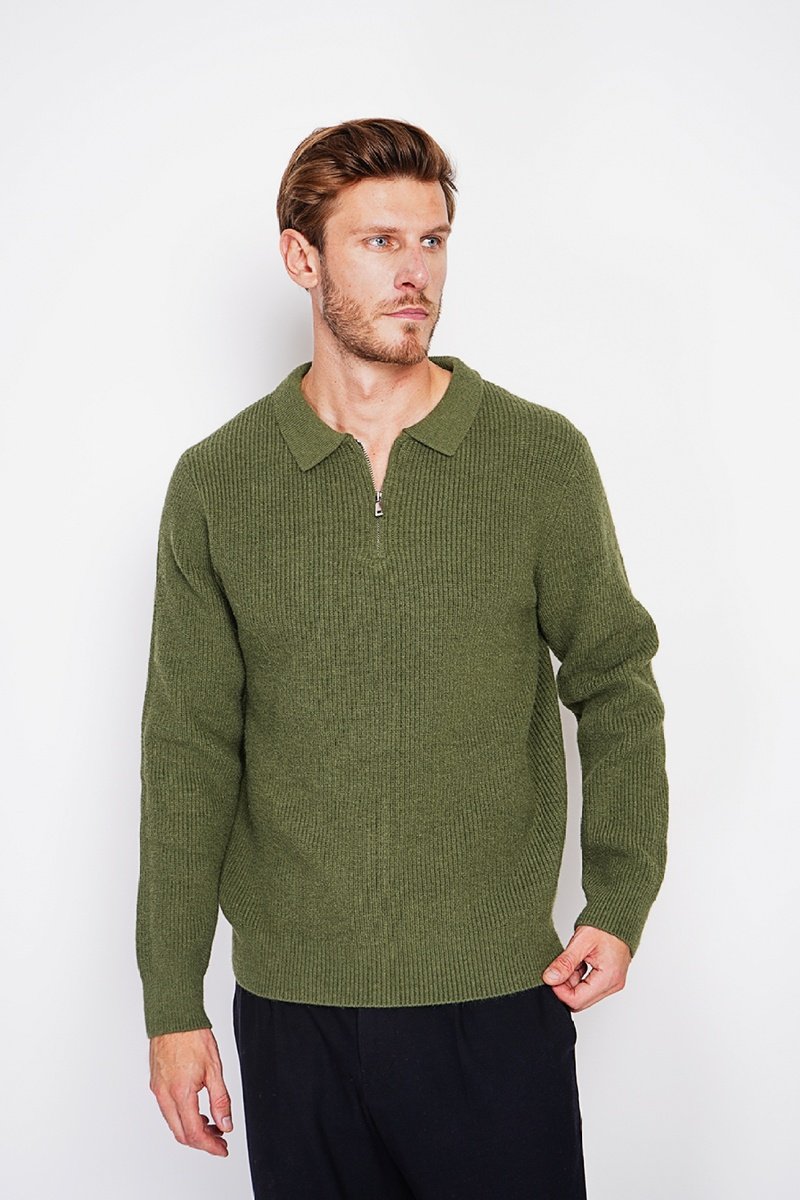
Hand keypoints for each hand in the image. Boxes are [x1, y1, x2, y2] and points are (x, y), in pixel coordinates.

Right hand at [149, 1027, 233, 1155]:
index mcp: (180, 1093)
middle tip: (220, 1141)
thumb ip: (220, 1100)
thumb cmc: (193, 1036)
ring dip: (192, 1130)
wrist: (174, 1016)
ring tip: (212, 1125)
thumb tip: (225, 1124)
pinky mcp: (156, 1083)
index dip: (210, 1146)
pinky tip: (197, 1111)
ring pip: (173, 1123)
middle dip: (202, 1142)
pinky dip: (183, 1117)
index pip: (194, 1133)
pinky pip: (168, 1110)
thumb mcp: (214, 1069)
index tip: (222, 1148)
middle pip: (181, 1134)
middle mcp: (165, 1095)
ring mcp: (158, 1090)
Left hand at [541, 925, 631, 1011]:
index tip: (550, 977)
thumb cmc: (605, 926)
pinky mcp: (609, 979)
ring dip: (571, 981)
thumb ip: (565, 962)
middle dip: (565, 987)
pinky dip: (578, 978)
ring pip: (583, 994)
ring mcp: (612, 983)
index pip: (577, 1000)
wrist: (619, 917)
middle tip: (558, 968)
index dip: (559, 991)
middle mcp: (613, 984)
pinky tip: (577, 962)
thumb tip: (550, 978)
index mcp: (609, 977)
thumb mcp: (581, 942)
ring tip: (571, 961)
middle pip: (581, 1000)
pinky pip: (589, 987)